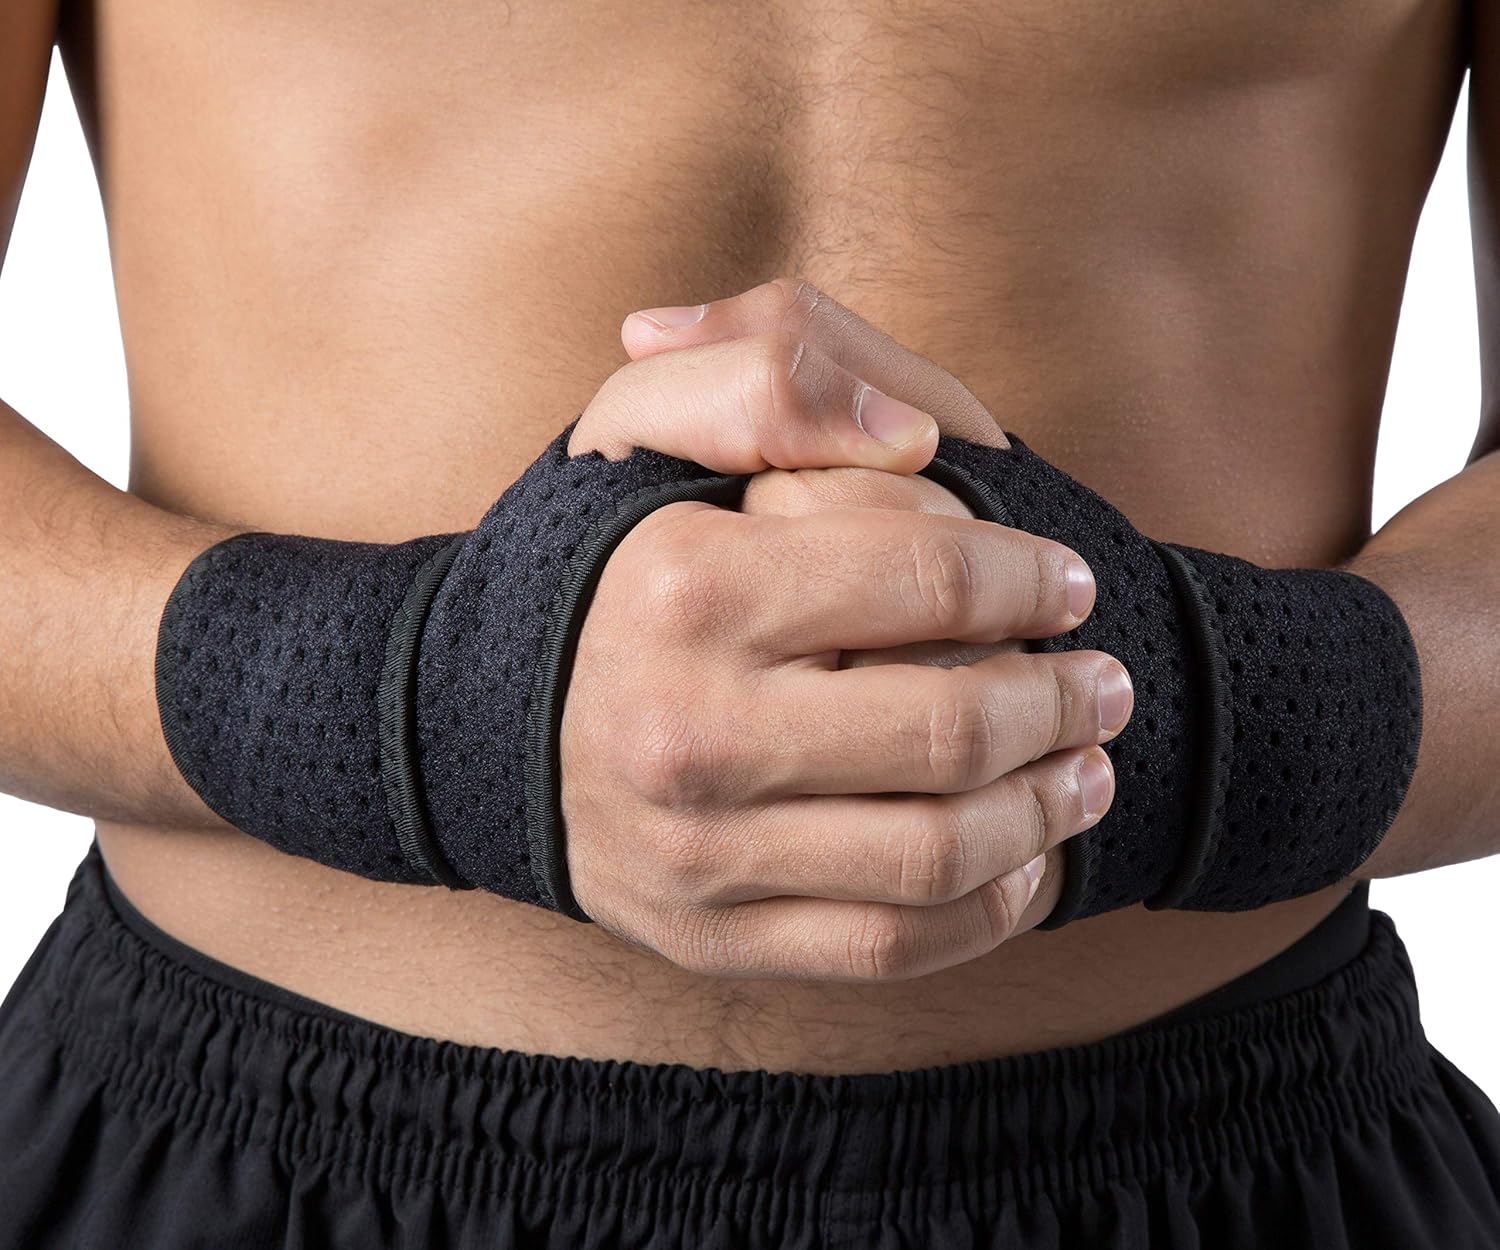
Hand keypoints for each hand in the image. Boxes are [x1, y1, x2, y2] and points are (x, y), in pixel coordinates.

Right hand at [558, 278, 1129, 979]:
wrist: (469, 723)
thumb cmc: (593, 564)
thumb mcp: (641, 423)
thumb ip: (766, 373)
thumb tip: (914, 436)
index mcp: (686, 588)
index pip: (928, 576)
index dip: (1030, 576)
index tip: (1068, 584)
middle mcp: (688, 731)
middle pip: (950, 727)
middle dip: (1065, 698)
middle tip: (1105, 680)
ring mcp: (697, 852)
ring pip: (936, 851)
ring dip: (1048, 807)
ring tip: (1088, 768)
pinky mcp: (709, 936)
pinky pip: (887, 944)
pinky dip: (988, 908)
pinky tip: (1024, 860)